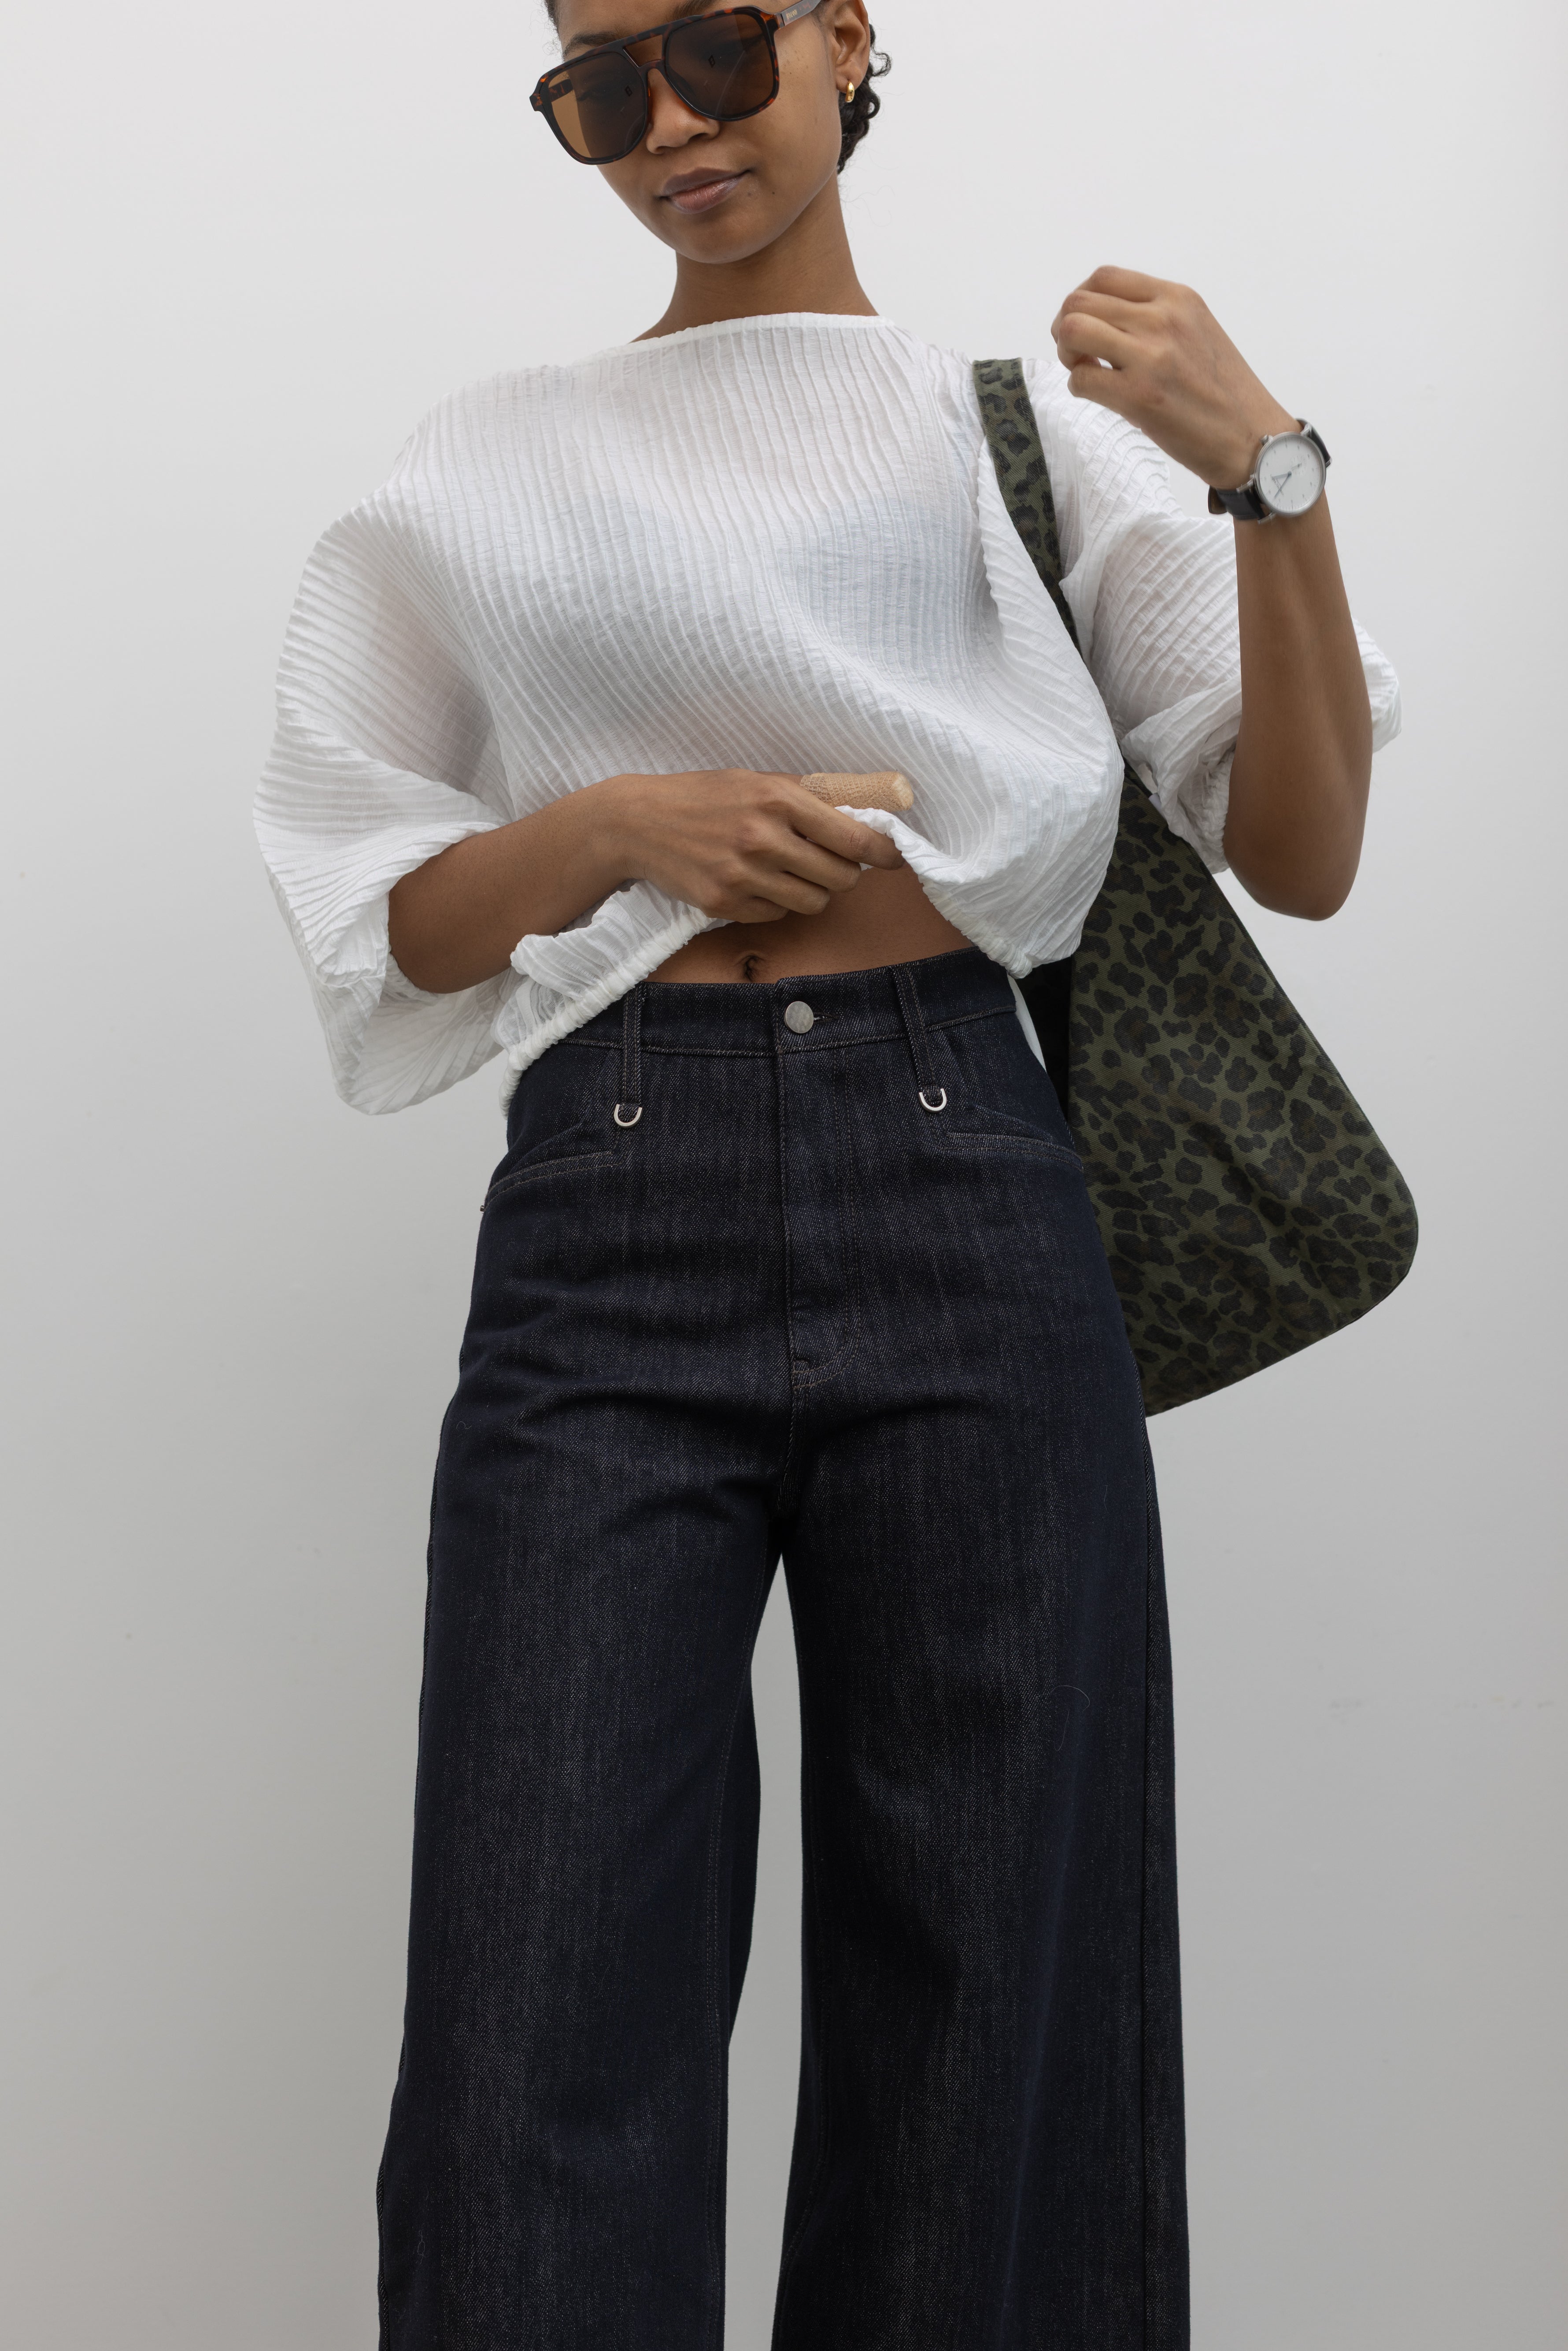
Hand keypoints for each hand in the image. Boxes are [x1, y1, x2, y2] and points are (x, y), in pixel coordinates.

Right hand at [601, 768, 904, 924]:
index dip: (883, 853)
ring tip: (792, 871)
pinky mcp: (723, 904)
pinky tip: (756, 882)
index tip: (895, 858)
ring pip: (813, 902)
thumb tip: (872, 808)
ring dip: (813, 891)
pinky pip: (777, 915)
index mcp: (778, 798)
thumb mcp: (759, 780)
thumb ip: (812, 796)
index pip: (853, 838)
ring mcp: (742, 875)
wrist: (639, 822)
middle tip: (833, 863)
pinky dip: (777, 903)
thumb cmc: (707, 797)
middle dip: (845, 874)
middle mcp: (762, 838)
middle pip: (841, 877)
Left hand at [1051, 266, 1297, 488]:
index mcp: (1178, 298)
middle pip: (1079, 302)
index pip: (1104, 278)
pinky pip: (1081, 379)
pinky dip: (1079, 388)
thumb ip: (1156, 317)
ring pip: (1072, 330)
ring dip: (1066, 352)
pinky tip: (1100, 396)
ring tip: (1084, 370)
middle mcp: (1163, 318)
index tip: (1088, 327)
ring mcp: (1151, 356)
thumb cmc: (1223, 393)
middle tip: (1077, 354)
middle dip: (1064, 328)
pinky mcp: (1139, 397)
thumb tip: (1103, 320)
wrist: (1254, 438)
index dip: (1082, 301)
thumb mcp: (1197, 331)